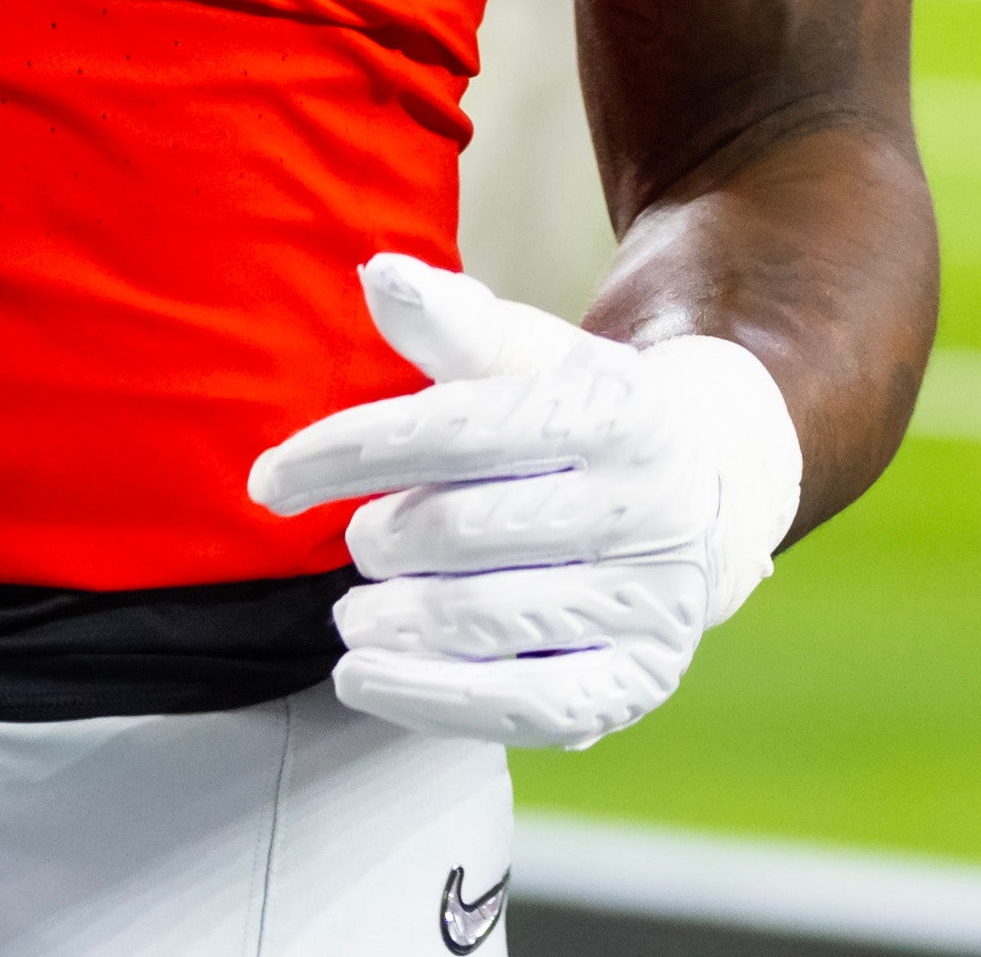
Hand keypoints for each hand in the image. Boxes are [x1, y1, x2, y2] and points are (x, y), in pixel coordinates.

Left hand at [244, 253, 802, 750]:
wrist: (713, 492)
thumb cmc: (587, 416)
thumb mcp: (532, 357)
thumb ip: (450, 325)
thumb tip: (376, 273)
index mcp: (618, 408)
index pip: (454, 429)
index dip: (345, 453)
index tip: (268, 481)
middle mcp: (647, 505)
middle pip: (459, 531)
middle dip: (380, 540)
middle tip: (363, 542)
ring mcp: (651, 602)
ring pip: (480, 621)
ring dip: (388, 620)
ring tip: (357, 612)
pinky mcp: (640, 680)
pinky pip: (520, 707)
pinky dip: (426, 697)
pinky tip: (365, 675)